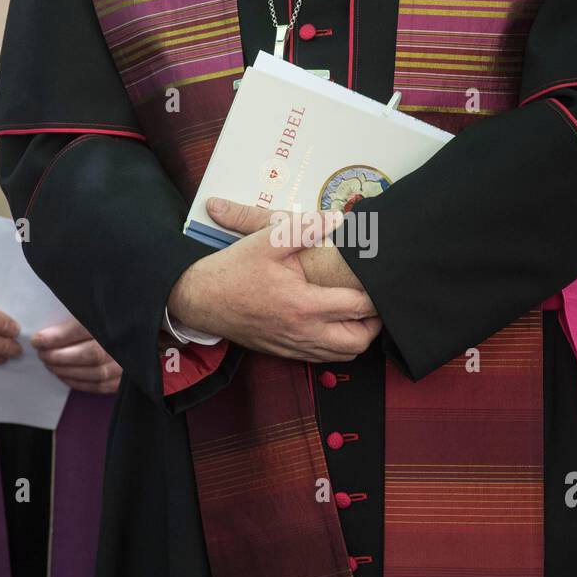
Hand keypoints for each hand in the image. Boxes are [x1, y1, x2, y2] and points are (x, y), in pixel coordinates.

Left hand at [32, 317, 122, 394]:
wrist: (135, 326)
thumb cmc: (107, 318)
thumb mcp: (92, 308)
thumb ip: (75, 313)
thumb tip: (50, 325)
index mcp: (114, 321)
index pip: (84, 329)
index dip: (58, 337)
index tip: (39, 340)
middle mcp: (123, 343)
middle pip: (91, 354)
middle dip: (60, 357)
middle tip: (42, 353)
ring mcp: (126, 362)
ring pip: (97, 372)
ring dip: (67, 371)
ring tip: (50, 364)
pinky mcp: (126, 378)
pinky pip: (103, 385)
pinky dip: (80, 383)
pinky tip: (66, 376)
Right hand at [167, 198, 380, 362]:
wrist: (198, 299)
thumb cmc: (232, 271)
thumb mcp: (266, 241)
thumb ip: (303, 228)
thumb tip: (335, 218)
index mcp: (303, 304)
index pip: (357, 307)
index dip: (374, 295)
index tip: (378, 280)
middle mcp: (302, 331)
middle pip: (358, 341)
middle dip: (373, 323)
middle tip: (373, 301)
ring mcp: (293, 345)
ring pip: (343, 354)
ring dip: (357, 336)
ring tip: (358, 313)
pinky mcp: (284, 351)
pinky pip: (322, 358)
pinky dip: (336, 346)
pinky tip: (334, 325)